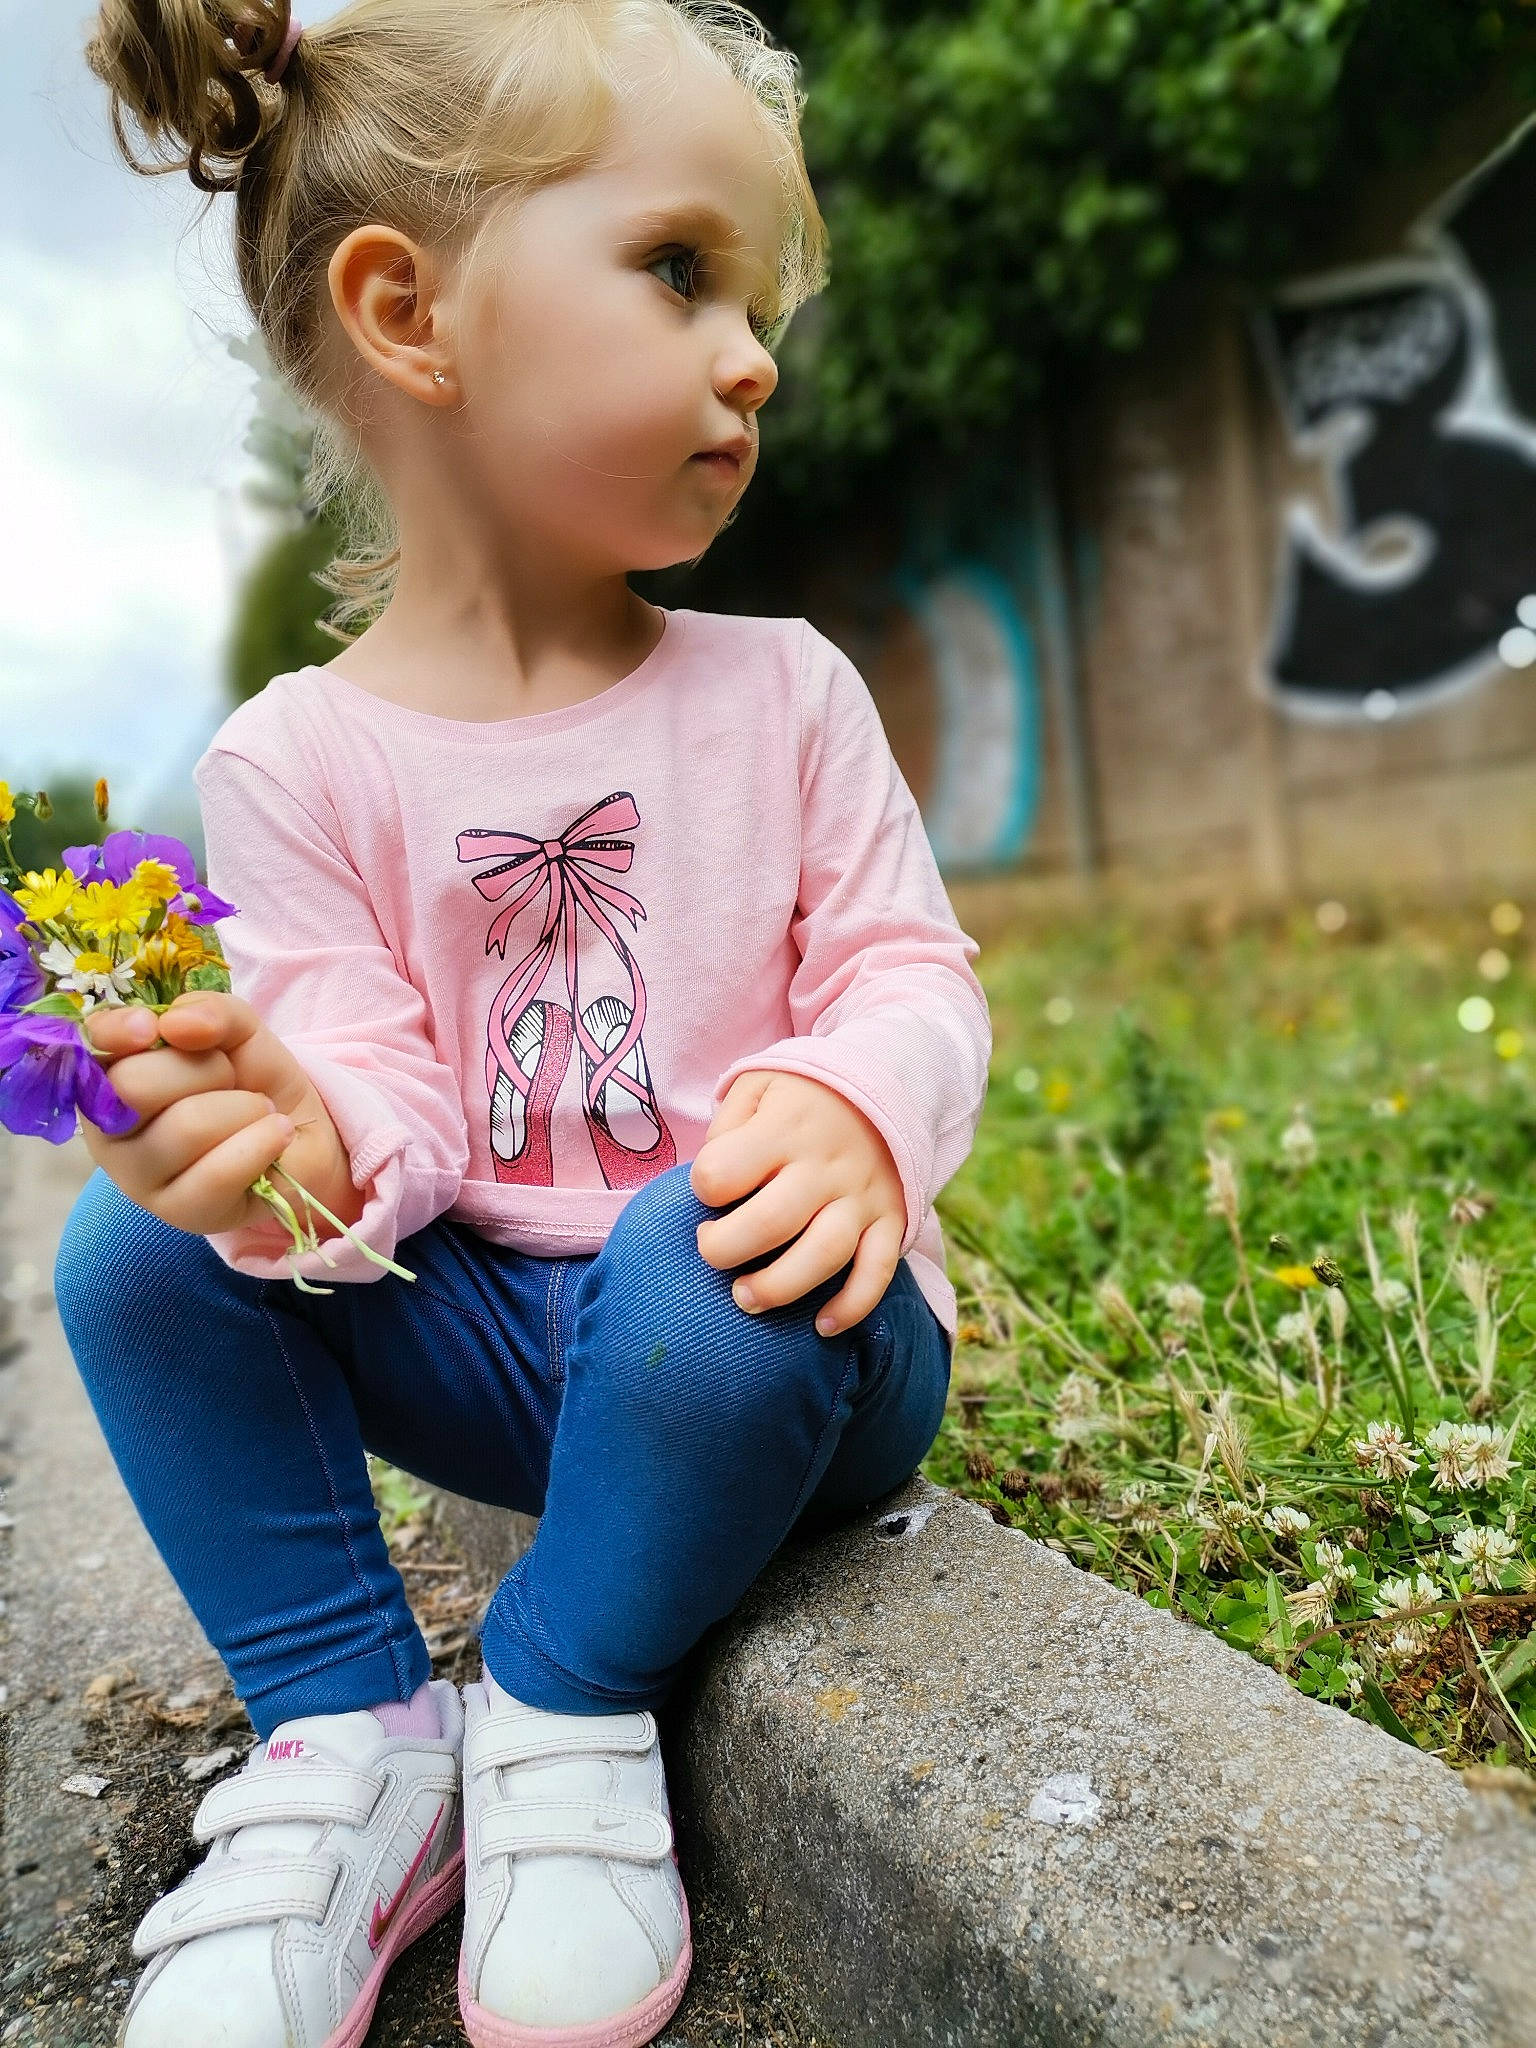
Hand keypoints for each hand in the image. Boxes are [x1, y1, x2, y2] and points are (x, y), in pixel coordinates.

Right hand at [80, 992, 360, 1240]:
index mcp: (110, 1076)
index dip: (114, 1033)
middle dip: (203, 1068)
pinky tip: (275, 1135)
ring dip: (243, 1108)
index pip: (88, 1048)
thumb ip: (211, 1012)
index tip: (151, 1027)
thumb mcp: (239, 1030)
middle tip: (232, 1079)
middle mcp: (109, 1130)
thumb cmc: (251, 1080)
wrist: (302, 1134)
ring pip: (184, 1128)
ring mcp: (138, 1178)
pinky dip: (262, 1143)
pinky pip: (217, 1174)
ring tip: (258, 1112)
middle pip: (132, 1086)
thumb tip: (176, 1023)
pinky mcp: (179, 1214)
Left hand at [689, 1070, 905, 1337]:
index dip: (704, 1188)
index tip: (708, 1192)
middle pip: (770, 1222)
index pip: (724, 1171)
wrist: (890, 1081)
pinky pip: (879, 1271)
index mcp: (783, 1128)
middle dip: (725, 1251)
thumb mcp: (758, 1084)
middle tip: (713, 1254)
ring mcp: (862, 1196)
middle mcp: (824, 1166)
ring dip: (779, 1288)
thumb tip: (710, 1178)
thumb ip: (727, 1126)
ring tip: (747, 1297)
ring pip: (824, 1254)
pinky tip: (822, 1326)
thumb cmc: (804, 1095)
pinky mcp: (892, 1219)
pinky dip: (853, 1306)